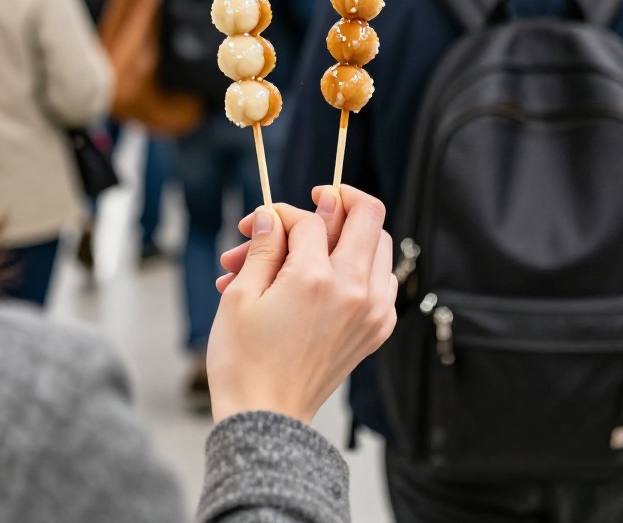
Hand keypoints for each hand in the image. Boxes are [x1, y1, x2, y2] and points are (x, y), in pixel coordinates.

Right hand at [205, 186, 396, 423]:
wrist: (266, 419)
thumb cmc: (244, 362)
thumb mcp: (240, 296)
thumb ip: (263, 247)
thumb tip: (271, 216)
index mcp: (317, 279)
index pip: (309, 220)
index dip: (280, 215)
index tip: (259, 224)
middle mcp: (355, 290)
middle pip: (367, 217)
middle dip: (335, 204)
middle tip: (308, 208)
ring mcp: (373, 312)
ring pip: (379, 246)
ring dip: (347, 236)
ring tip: (306, 251)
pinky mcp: (376, 330)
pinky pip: (382, 280)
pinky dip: (359, 267)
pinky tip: (324, 278)